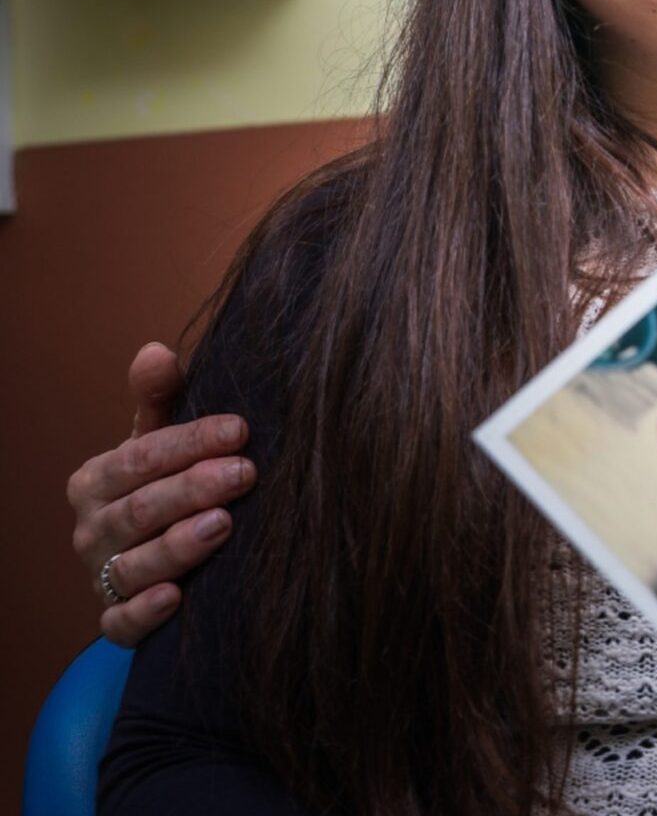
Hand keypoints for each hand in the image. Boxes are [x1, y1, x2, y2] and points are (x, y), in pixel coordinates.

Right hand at [68, 343, 255, 645]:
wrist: (161, 551)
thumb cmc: (167, 483)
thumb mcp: (162, 439)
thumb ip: (160, 397)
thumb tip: (155, 351)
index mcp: (97, 481)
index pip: (139, 458)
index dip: (189, 442)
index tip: (239, 429)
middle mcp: (92, 529)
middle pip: (139, 510)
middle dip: (192, 490)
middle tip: (244, 474)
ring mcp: (102, 577)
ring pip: (133, 565)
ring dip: (177, 546)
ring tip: (223, 526)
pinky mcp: (117, 619)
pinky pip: (121, 623)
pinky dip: (145, 613)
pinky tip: (177, 598)